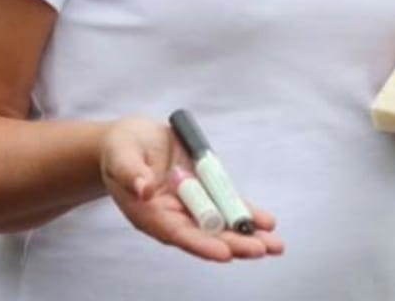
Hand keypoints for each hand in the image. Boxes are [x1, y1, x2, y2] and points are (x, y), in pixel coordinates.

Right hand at [99, 117, 283, 261]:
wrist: (130, 141)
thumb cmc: (120, 150)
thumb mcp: (120, 155)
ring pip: (221, 224)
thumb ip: (130, 172)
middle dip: (234, 244)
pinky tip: (266, 222)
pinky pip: (226, 203)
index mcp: (150, 214)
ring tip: (274, 245)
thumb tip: (144, 188)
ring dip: (247, 235)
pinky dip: (246, 213)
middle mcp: (173, 215)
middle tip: (261, 249)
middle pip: (206, 234)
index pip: (177, 234)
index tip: (225, 253)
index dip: (202, 244)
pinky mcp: (203, 189)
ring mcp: (190, 204)